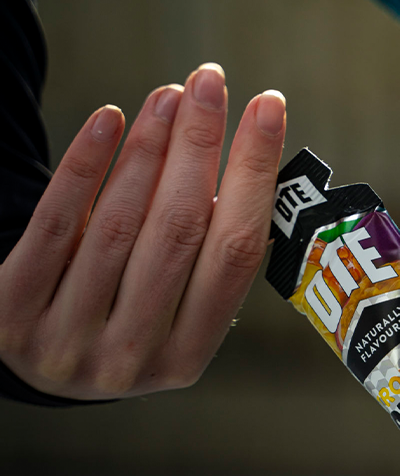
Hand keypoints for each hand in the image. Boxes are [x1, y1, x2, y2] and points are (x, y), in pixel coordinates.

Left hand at [0, 63, 285, 399]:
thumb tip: (246, 167)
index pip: (235, 256)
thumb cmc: (128, 320)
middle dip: (200, 146)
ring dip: (148, 148)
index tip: (268, 112)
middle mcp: (130, 358)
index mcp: (187, 359)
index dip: (255, 176)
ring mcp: (66, 341)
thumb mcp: (175, 315)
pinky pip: (53, 225)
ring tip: (168, 97)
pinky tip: (109, 121)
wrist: (42, 362)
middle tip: (211, 84)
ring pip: (118, 224)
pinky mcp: (10, 315)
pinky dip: (85, 165)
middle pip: (179, 232)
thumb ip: (209, 260)